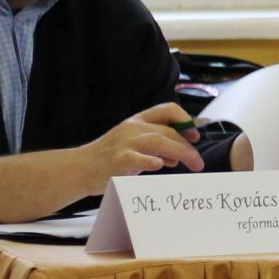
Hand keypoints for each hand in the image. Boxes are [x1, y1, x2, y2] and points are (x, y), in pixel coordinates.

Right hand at [78, 103, 205, 183]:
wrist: (79, 168)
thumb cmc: (109, 158)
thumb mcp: (134, 147)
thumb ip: (156, 148)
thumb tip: (178, 157)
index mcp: (137, 121)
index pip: (167, 110)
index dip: (185, 120)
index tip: (195, 136)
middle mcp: (132, 128)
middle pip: (167, 131)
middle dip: (188, 146)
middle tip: (199, 163)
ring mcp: (124, 143)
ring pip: (158, 141)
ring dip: (180, 151)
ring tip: (193, 165)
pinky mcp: (116, 160)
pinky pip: (135, 158)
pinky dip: (148, 161)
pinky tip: (159, 165)